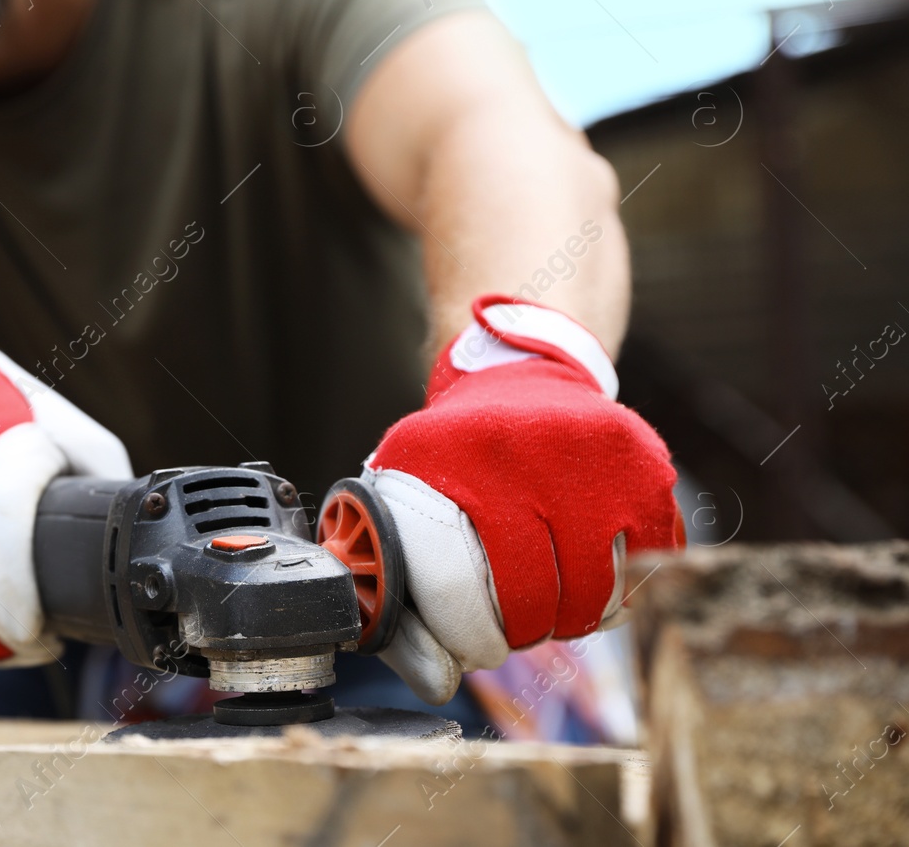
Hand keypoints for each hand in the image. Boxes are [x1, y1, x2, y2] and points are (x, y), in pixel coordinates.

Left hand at [360, 295, 682, 703]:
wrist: (525, 377)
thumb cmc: (461, 449)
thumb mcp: (407, 476)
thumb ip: (399, 559)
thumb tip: (428, 670)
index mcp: (453, 456)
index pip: (460, 586)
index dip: (468, 636)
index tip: (474, 649)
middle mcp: (525, 450)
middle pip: (535, 598)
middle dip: (524, 631)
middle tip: (517, 629)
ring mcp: (595, 457)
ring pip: (595, 594)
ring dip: (575, 617)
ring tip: (554, 603)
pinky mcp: (647, 467)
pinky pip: (648, 568)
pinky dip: (625, 588)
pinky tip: (595, 572)